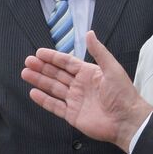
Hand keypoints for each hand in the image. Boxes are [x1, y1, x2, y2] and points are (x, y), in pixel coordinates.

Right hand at [22, 31, 152, 151]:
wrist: (126, 120)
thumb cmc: (123, 94)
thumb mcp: (112, 68)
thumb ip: (99, 52)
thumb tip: (89, 33)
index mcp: (89, 73)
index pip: (67, 63)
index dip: (53, 57)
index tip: (39, 53)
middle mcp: (80, 86)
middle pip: (57, 74)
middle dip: (42, 68)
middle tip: (28, 61)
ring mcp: (75, 100)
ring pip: (53, 88)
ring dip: (39, 81)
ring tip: (25, 73)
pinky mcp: (72, 115)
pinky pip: (55, 106)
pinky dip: (44, 100)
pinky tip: (33, 93)